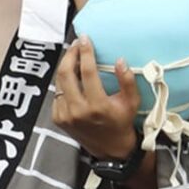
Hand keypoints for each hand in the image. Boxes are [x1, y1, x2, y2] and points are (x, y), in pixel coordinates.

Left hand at [50, 38, 139, 162]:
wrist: (110, 149)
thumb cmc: (122, 122)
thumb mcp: (132, 102)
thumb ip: (127, 80)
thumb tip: (120, 60)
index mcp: (97, 106)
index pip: (87, 71)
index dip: (85, 52)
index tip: (85, 39)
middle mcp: (78, 111)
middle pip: (66, 73)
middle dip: (70, 55)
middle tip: (76, 45)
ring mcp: (65, 116)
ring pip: (59, 82)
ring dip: (65, 66)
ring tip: (74, 56)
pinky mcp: (58, 119)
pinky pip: (57, 94)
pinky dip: (63, 82)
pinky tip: (72, 77)